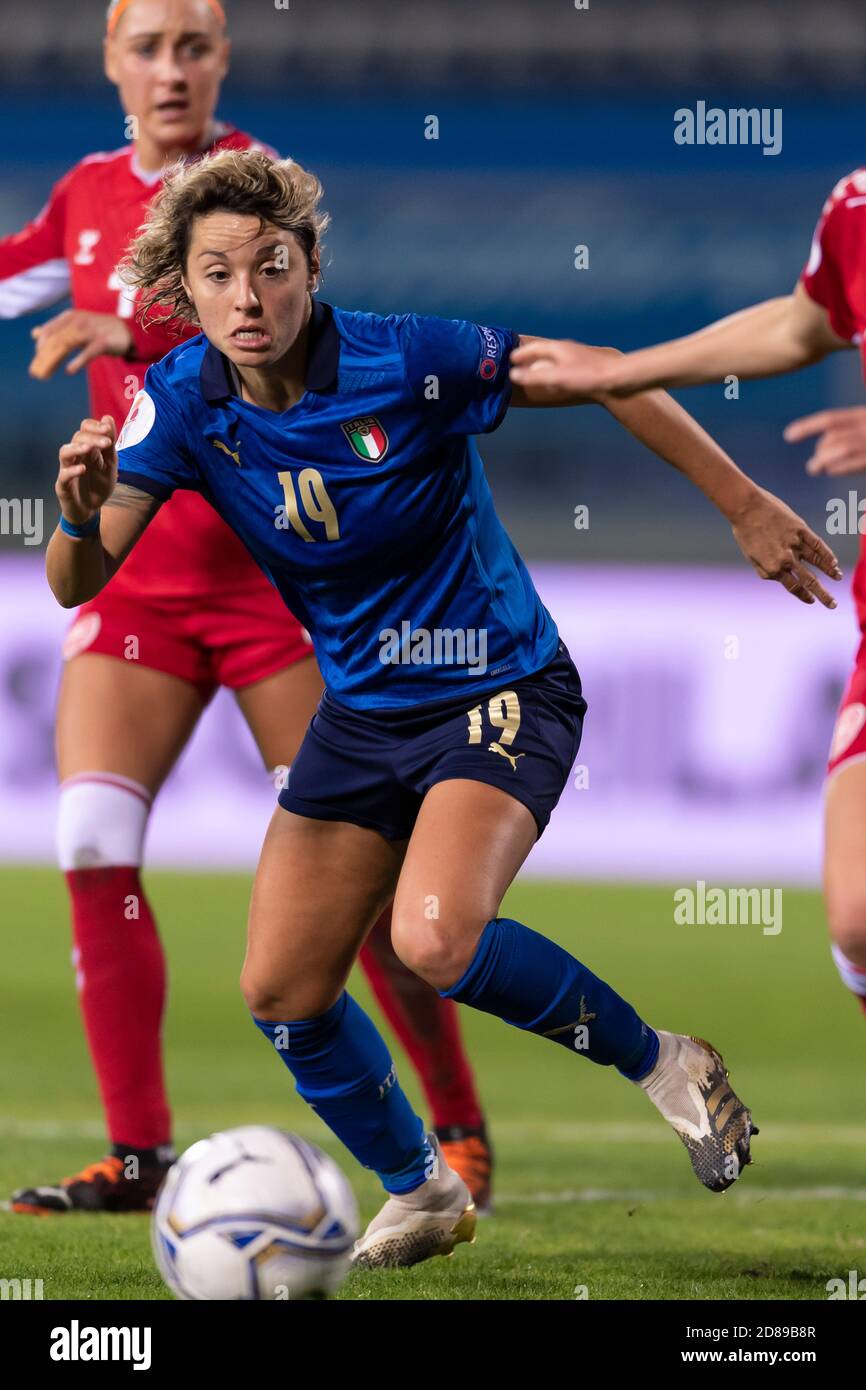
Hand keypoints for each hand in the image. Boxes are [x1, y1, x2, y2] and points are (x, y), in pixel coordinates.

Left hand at [30, 310, 133, 378]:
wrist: (126, 330)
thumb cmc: (98, 330)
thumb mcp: (75, 326)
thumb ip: (55, 329)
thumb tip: (34, 333)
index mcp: (70, 317)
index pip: (49, 330)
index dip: (41, 345)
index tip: (37, 360)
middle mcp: (79, 321)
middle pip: (56, 339)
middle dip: (45, 356)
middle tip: (38, 372)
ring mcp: (91, 331)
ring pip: (68, 345)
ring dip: (55, 360)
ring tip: (47, 373)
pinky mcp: (103, 342)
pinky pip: (88, 352)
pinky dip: (78, 361)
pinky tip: (69, 370)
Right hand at [56, 416, 117, 523]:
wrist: (90, 510)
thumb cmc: (98, 485)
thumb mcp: (109, 465)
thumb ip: (109, 444)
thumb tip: (107, 417)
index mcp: (86, 448)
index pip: (85, 428)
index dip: (94, 425)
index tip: (108, 428)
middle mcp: (75, 456)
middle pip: (77, 438)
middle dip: (92, 437)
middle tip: (107, 442)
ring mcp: (67, 469)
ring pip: (65, 452)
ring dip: (78, 448)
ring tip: (90, 448)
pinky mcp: (62, 486)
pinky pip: (63, 475)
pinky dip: (72, 471)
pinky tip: (82, 469)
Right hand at [509, 338, 624, 400]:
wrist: (618, 379)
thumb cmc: (588, 377)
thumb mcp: (557, 378)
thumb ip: (534, 377)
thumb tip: (512, 375)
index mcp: (558, 348)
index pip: (534, 347)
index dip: (521, 353)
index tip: (510, 359)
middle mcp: (567, 350)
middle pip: (544, 352)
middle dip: (531, 359)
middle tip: (519, 367)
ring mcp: (577, 358)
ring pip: (555, 360)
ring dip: (544, 367)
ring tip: (536, 376)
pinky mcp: (586, 368)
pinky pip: (565, 368)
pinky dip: (555, 374)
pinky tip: (558, 384)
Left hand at [728, 486, 840, 605]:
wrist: (746, 507)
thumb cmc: (745, 533)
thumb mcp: (752, 558)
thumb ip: (766, 571)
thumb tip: (779, 579)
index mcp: (773, 568)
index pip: (794, 587)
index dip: (804, 596)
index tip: (811, 601)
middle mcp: (787, 558)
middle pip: (810, 581)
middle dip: (823, 595)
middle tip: (833, 605)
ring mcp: (795, 543)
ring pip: (818, 562)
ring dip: (830, 572)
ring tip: (838, 578)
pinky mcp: (801, 528)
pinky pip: (817, 544)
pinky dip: (827, 554)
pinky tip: (833, 561)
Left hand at [784, 407, 865, 476]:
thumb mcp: (863, 429)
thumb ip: (848, 431)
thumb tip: (819, 450)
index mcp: (863, 415)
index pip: (830, 419)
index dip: (806, 427)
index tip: (788, 435)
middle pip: (833, 437)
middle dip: (819, 450)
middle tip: (813, 465)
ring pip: (841, 449)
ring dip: (823, 461)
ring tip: (815, 468)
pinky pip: (851, 465)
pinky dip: (836, 469)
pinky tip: (831, 471)